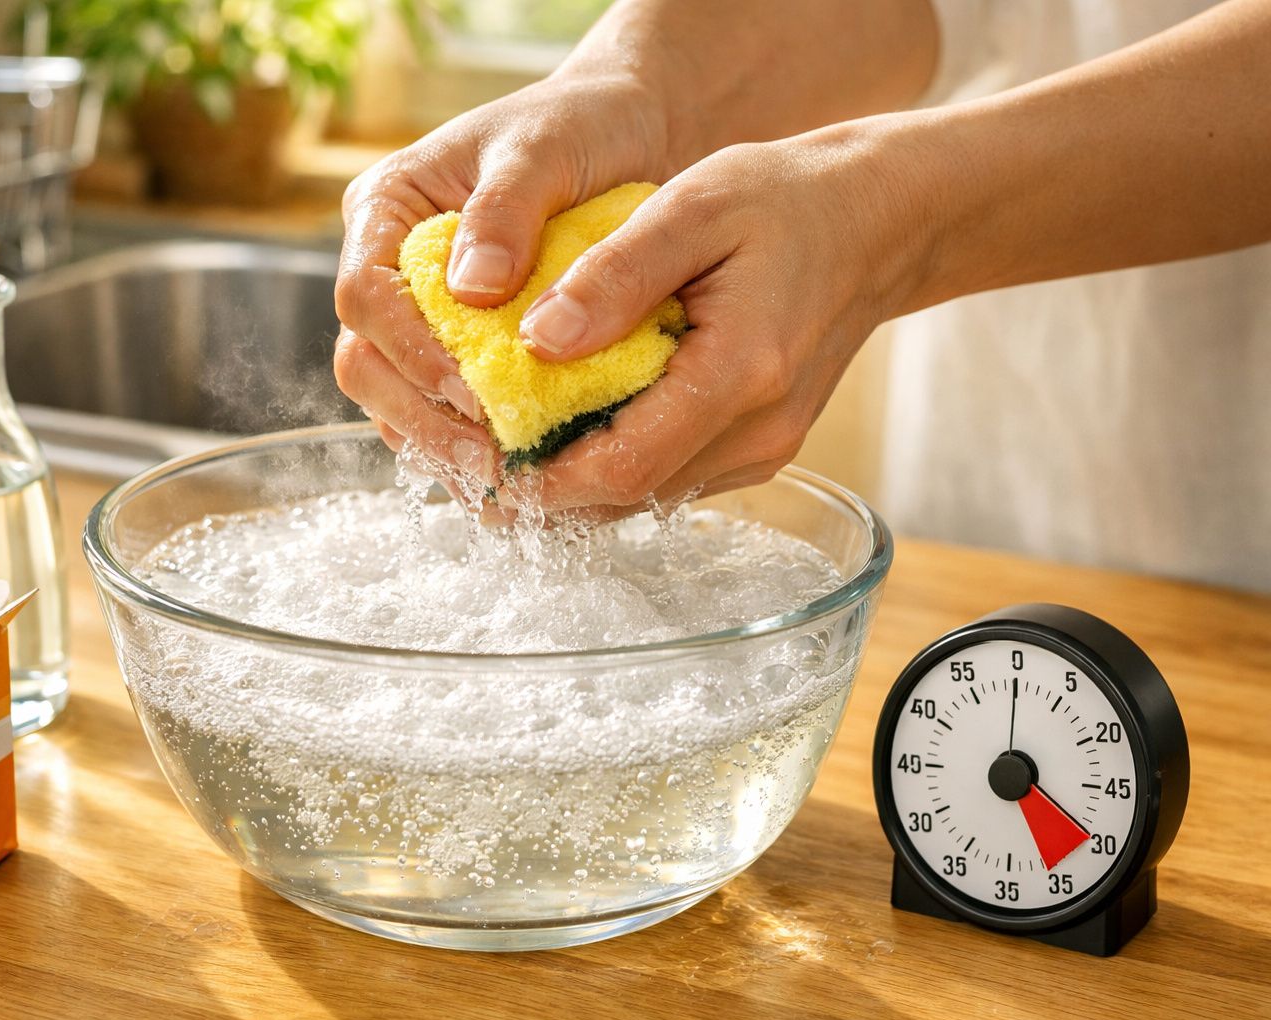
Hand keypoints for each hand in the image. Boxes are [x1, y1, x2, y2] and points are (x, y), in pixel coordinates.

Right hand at [332, 71, 676, 488]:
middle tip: (483, 457)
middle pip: (365, 360)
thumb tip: (470, 290)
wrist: (627, 135)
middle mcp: (388, 266)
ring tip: (500, 477)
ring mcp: (418, 313)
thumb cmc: (579, 127)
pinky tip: (512, 468)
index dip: (406, 350)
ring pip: (395, 396)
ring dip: (438, 442)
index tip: (467, 390)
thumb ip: (505, 211)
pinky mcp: (458, 347)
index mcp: (386, 209)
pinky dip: (468, 440)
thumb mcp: (544, 150)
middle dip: (417, 414)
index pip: (364, 294)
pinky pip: (441, 408)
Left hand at [500, 123, 928, 514]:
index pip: (623, 467)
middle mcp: (757, 432)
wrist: (875, 223)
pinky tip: (565, 429)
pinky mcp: (757, 448)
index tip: (474, 460)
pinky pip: (670, 475)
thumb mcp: (692, 206)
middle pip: (626, 498)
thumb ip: (616, 275)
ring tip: (500, 447)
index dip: (540, 480)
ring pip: (645, 496)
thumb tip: (537, 340)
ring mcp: (762, 449)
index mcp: (740, 374)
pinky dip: (612, 464)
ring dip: (572, 484)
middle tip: (466, 460)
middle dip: (541, 492)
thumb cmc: (783, 200)